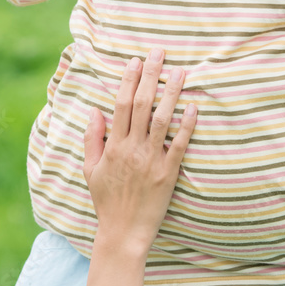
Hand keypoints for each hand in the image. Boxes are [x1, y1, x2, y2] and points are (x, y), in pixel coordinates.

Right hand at [81, 48, 196, 256]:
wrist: (122, 233)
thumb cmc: (106, 201)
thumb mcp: (90, 169)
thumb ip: (92, 138)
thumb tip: (94, 110)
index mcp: (113, 145)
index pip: (120, 104)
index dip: (128, 80)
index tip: (135, 61)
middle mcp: (132, 149)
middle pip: (141, 104)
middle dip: (151, 76)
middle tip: (159, 53)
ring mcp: (151, 160)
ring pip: (161, 119)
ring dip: (171, 93)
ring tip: (180, 71)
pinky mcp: (168, 174)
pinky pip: (180, 145)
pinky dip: (186, 125)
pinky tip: (193, 107)